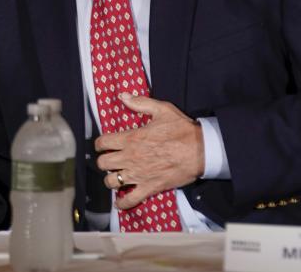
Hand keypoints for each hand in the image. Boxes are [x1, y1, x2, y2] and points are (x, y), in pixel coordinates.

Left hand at [94, 93, 203, 210]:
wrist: (201, 150)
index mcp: (131, 138)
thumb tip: (123, 96)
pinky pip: (130, 200)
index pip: (102, 143)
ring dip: (111, 179)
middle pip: (103, 163)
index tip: (103, 145)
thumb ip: (140, 103)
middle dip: (103, 161)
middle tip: (109, 159)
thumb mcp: (162, 110)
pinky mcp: (150, 187)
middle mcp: (131, 157)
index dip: (99, 144)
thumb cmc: (182, 130)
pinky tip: (120, 202)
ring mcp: (139, 174)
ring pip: (112, 181)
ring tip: (115, 176)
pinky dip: (123, 203)